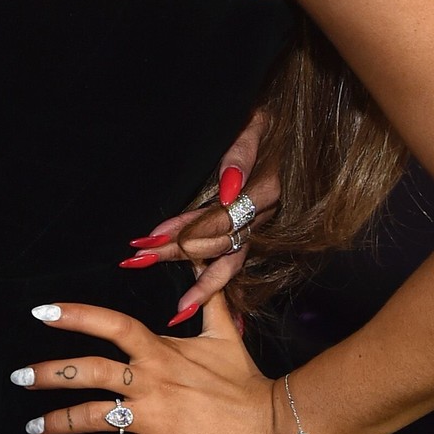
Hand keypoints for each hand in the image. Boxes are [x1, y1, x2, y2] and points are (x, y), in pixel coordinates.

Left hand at [13, 291, 302, 433]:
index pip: (111, 324)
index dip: (75, 315)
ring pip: (93, 417)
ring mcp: (154, 416)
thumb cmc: (247, 380)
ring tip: (33, 427)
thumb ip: (207, 301)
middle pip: (88, 371)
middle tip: (16, 377)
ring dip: (58, 422)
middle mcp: (150, 380)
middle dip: (47, 374)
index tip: (40, 312)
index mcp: (160, 351)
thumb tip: (205, 262)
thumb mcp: (225, 333)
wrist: (275, 426)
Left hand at [127, 111, 279, 321]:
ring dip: (202, 284)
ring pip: (230, 260)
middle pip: (218, 242)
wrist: (297, 128)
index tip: (149, 238)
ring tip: (177, 310)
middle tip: (136, 261)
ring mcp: (260, 223)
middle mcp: (263, 213)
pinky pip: (238, 261)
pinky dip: (221, 286)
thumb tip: (227, 188)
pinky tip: (208, 309)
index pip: (218, 217)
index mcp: (264, 190)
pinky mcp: (256, 228)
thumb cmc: (270, 123)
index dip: (183, 230)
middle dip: (176, 254)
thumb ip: (241, 154)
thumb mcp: (256, 125)